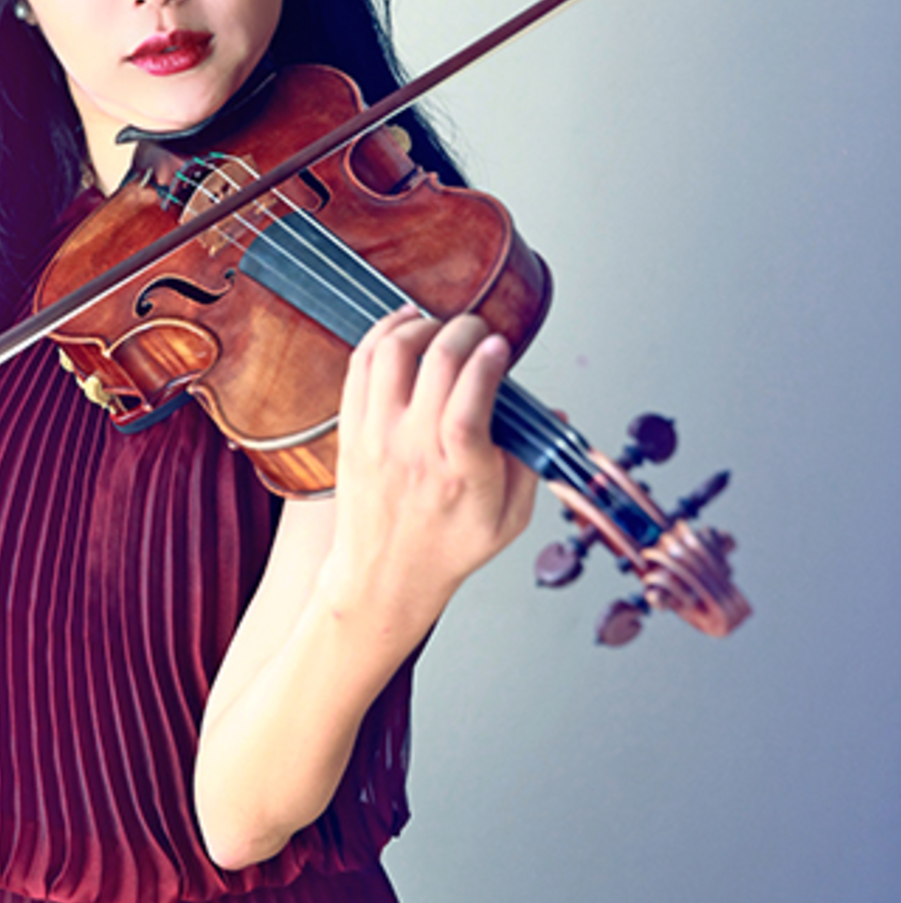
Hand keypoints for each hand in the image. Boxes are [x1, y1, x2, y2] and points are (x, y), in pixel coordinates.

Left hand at [324, 307, 537, 646]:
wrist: (383, 576)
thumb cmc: (446, 549)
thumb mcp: (510, 520)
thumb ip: (531, 463)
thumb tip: (550, 413)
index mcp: (460, 476)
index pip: (468, 409)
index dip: (485, 367)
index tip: (500, 347)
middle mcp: (414, 451)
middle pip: (434, 367)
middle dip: (464, 331)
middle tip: (479, 330)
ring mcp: (377, 436)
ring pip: (392, 354)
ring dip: (421, 326)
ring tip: (441, 327)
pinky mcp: (352, 428)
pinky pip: (360, 364)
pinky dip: (382, 333)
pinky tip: (404, 325)